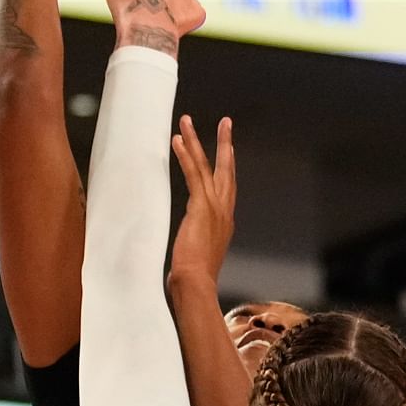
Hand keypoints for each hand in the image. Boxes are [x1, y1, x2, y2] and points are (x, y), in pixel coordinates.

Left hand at [170, 115, 236, 283]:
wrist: (196, 284)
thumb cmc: (194, 280)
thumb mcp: (197, 259)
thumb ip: (195, 247)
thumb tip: (185, 255)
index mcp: (225, 224)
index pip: (228, 189)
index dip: (227, 168)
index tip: (228, 151)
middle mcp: (224, 212)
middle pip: (227, 170)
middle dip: (225, 144)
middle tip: (226, 123)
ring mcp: (215, 208)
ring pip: (207, 166)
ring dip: (197, 141)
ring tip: (186, 120)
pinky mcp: (201, 206)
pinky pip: (193, 174)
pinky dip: (185, 155)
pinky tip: (177, 139)